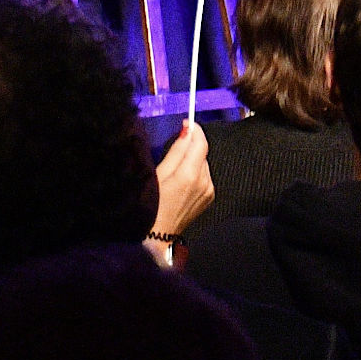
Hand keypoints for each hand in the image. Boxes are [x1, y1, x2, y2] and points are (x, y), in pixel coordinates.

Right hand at [153, 120, 214, 237]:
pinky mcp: (210, 197)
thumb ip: (176, 150)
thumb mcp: (159, 173)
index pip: (201, 143)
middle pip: (202, 152)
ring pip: (204, 164)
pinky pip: (205, 176)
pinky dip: (196, 173)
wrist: (157, 236)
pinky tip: (182, 183)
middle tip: (173, 152)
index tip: (186, 122)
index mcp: (190, 175)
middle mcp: (205, 182)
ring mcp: (209, 191)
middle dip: (190, 147)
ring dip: (193, 161)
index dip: (195, 130)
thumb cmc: (151, 205)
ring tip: (175, 172)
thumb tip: (187, 130)